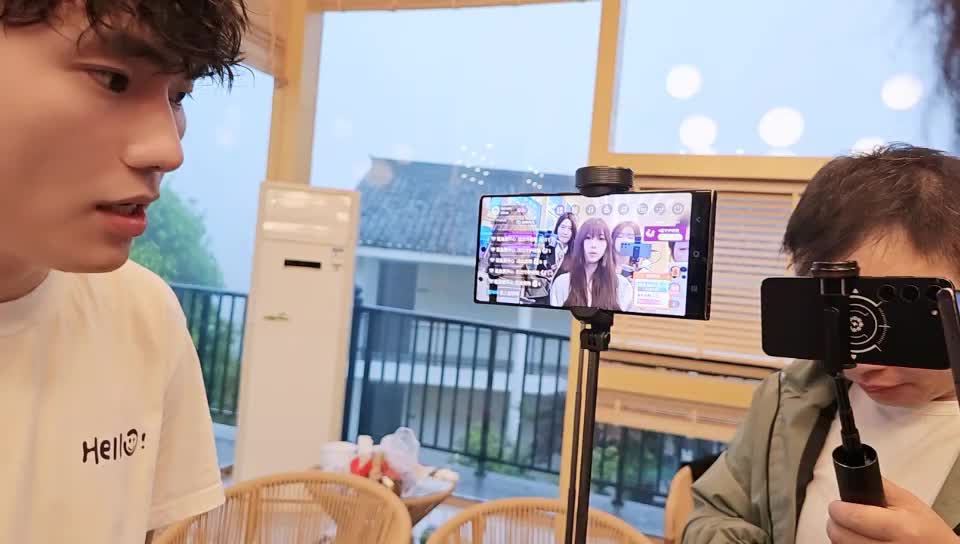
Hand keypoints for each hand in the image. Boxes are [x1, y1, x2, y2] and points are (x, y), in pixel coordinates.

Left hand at [827, 477, 959, 542]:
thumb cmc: (929, 531)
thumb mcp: (909, 502)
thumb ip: (882, 487)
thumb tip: (857, 474)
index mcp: (900, 528)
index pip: (854, 518)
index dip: (839, 509)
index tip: (836, 505)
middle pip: (842, 536)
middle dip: (836, 522)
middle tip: (840, 515)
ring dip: (840, 536)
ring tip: (850, 528)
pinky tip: (857, 540)